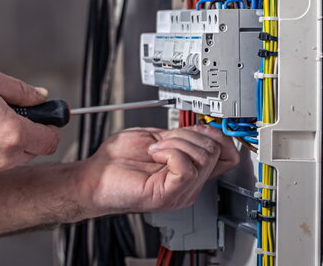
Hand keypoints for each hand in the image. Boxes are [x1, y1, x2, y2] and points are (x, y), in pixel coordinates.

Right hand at [0, 68, 60, 180]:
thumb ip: (20, 89)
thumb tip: (41, 97)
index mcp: (13, 133)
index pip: (51, 139)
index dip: (52, 125)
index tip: (44, 115)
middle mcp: (5, 157)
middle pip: (35, 149)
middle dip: (30, 131)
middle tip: (12, 112)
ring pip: (15, 157)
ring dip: (11, 141)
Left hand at [78, 125, 239, 216]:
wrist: (95, 176)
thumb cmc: (117, 161)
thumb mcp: (156, 139)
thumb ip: (181, 136)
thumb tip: (203, 129)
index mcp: (189, 169)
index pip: (227, 155)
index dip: (217, 135)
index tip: (198, 128)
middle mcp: (189, 183)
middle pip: (214, 150)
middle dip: (187, 135)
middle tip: (163, 141)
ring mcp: (181, 191)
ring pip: (203, 157)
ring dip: (175, 143)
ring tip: (155, 149)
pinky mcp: (169, 194)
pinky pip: (186, 168)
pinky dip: (169, 152)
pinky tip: (154, 154)